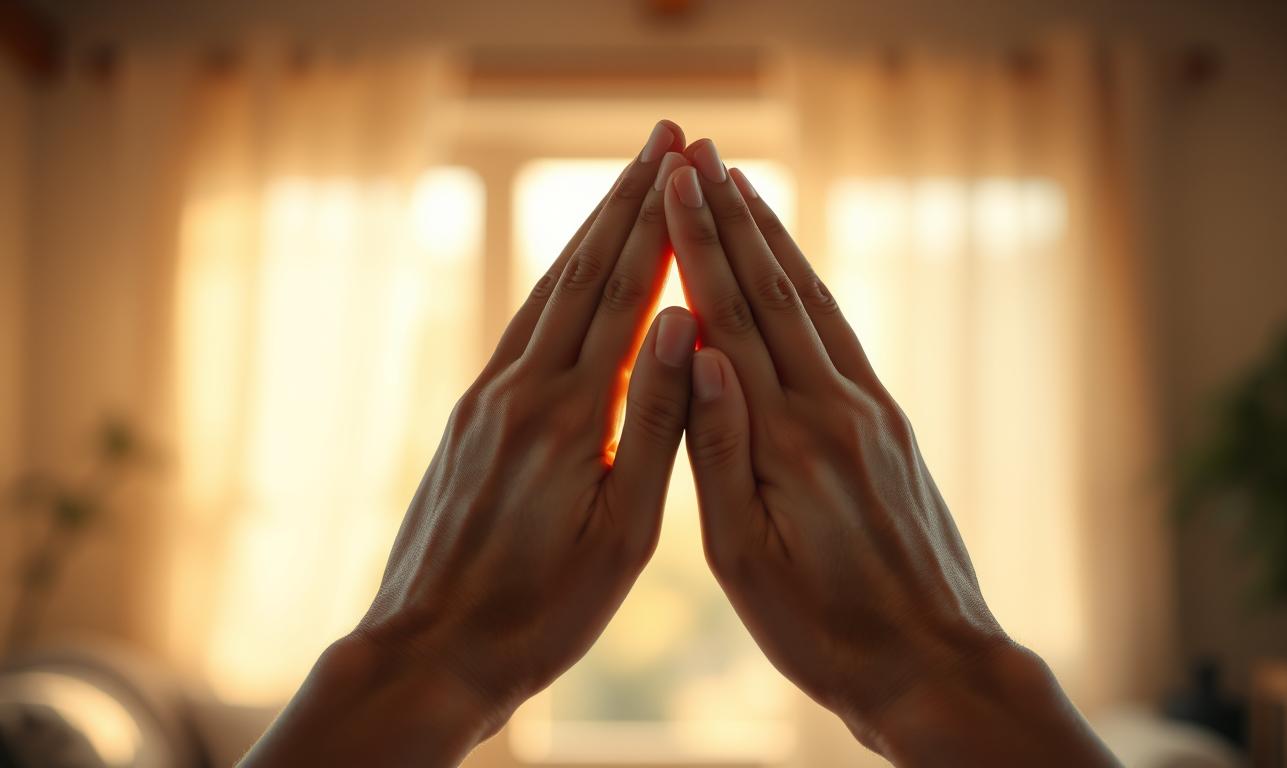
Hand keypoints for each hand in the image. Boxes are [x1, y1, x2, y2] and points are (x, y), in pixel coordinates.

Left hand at [242, 121, 698, 766]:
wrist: (431, 651)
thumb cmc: (542, 611)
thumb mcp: (622, 532)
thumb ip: (659, 424)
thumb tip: (689, 325)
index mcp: (573, 417)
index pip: (628, 296)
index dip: (661, 224)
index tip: (687, 164)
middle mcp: (522, 390)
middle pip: (583, 272)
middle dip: (628, 199)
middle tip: (664, 137)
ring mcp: (488, 398)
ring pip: (548, 293)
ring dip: (591, 231)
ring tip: (626, 183)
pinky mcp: (470, 416)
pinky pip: (523, 329)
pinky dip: (558, 284)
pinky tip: (572, 272)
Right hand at [663, 141, 1117, 765]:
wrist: (930, 662)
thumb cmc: (821, 628)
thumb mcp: (747, 558)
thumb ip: (719, 451)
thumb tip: (699, 352)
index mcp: (786, 441)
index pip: (729, 321)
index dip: (698, 247)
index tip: (673, 184)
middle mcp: (834, 410)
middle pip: (773, 292)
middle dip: (730, 218)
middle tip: (699, 152)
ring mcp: (870, 413)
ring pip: (812, 304)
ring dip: (773, 239)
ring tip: (742, 185)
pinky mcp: (890, 426)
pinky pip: (843, 338)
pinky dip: (810, 289)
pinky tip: (795, 268)